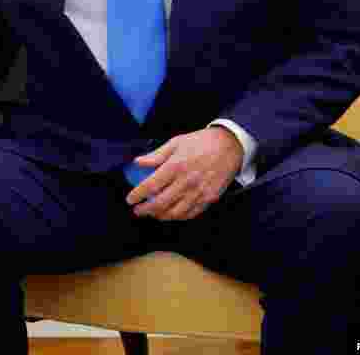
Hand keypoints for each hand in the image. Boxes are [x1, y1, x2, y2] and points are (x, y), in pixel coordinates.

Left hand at [125, 127, 242, 220]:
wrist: (230, 145)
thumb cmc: (201, 142)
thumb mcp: (176, 142)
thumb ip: (156, 155)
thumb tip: (138, 162)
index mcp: (175, 166)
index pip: (151, 186)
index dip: (138, 195)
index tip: (130, 200)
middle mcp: (186, 182)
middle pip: (161, 203)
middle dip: (146, 210)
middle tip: (137, 211)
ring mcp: (199, 192)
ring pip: (176, 212)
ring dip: (161, 216)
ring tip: (152, 214)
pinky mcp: (210, 198)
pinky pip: (192, 213)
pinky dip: (179, 217)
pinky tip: (172, 214)